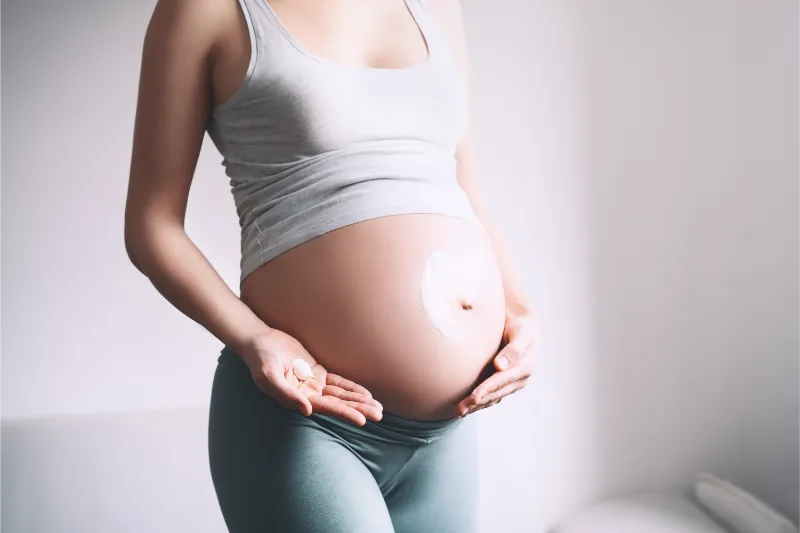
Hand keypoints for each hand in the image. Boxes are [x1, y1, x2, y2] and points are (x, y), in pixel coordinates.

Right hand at [238, 329, 382, 425]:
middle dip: (358, 409)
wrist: (259, 341)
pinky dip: (352, 388)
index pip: (326, 407)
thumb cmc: (260, 359)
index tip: (362, 420)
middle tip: (379, 415)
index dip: (344, 413)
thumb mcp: (269, 376)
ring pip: (341, 394)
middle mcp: (307, 395)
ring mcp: (313, 384)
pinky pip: (338, 382)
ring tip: (378, 408)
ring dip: (359, 401)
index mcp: (297, 398)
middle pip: (338, 403)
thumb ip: (286, 394)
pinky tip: (366, 394)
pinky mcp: (316, 372)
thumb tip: (308, 410)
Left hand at [454, 308, 538, 416]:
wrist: (523, 323)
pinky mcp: (504, 383)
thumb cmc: (520, 324)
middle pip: (495, 393)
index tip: (473, 397)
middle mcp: (520, 378)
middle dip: (477, 402)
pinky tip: (466, 405)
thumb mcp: (521, 332)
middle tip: (459, 409)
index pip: (502, 380)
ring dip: (476, 406)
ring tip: (458, 411)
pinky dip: (479, 401)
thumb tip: (500, 366)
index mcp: (525, 367)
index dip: (487, 389)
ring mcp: (512, 383)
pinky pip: (491, 395)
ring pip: (492, 397)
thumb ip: (513, 349)